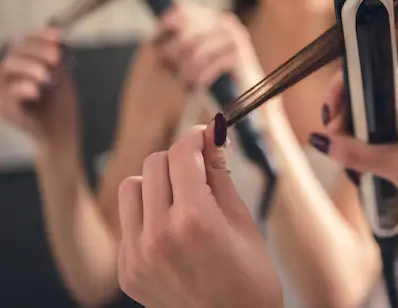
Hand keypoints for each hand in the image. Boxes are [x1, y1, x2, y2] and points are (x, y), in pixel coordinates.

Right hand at [0, 28, 79, 150]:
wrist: (60, 130)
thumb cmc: (59, 102)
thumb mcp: (61, 75)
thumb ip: (56, 59)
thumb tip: (58, 40)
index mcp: (23, 63)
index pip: (26, 42)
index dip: (40, 35)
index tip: (60, 36)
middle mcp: (9, 73)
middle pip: (16, 51)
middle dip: (38, 50)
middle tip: (56, 57)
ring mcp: (3, 90)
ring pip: (8, 67)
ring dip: (30, 67)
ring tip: (49, 76)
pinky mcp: (4, 107)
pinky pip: (8, 93)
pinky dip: (23, 88)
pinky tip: (37, 90)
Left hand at [117, 115, 282, 307]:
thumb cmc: (250, 280)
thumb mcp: (243, 221)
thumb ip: (220, 174)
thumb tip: (213, 135)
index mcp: (195, 220)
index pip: (182, 154)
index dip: (196, 137)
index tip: (206, 136)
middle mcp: (159, 236)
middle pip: (154, 163)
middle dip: (179, 159)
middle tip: (200, 169)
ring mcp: (137, 256)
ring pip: (132, 187)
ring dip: (156, 184)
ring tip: (181, 199)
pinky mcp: (127, 270)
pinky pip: (127, 221)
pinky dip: (147, 214)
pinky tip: (172, 230)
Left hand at [153, 4, 262, 92]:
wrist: (253, 98)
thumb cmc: (220, 79)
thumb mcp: (197, 58)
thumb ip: (180, 46)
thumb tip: (153, 40)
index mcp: (215, 19)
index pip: (183, 12)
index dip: (165, 27)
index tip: (156, 43)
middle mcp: (226, 24)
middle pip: (186, 33)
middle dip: (173, 53)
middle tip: (171, 70)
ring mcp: (235, 38)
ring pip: (196, 52)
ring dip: (187, 71)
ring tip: (186, 83)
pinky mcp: (241, 57)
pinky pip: (210, 66)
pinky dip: (200, 78)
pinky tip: (198, 86)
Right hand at [311, 68, 397, 209]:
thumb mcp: (394, 164)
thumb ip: (356, 153)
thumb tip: (320, 141)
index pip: (366, 74)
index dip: (342, 92)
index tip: (330, 119)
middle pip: (360, 92)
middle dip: (343, 118)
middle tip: (335, 143)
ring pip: (361, 111)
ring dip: (349, 133)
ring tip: (347, 159)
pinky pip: (368, 125)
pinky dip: (358, 141)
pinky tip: (357, 163)